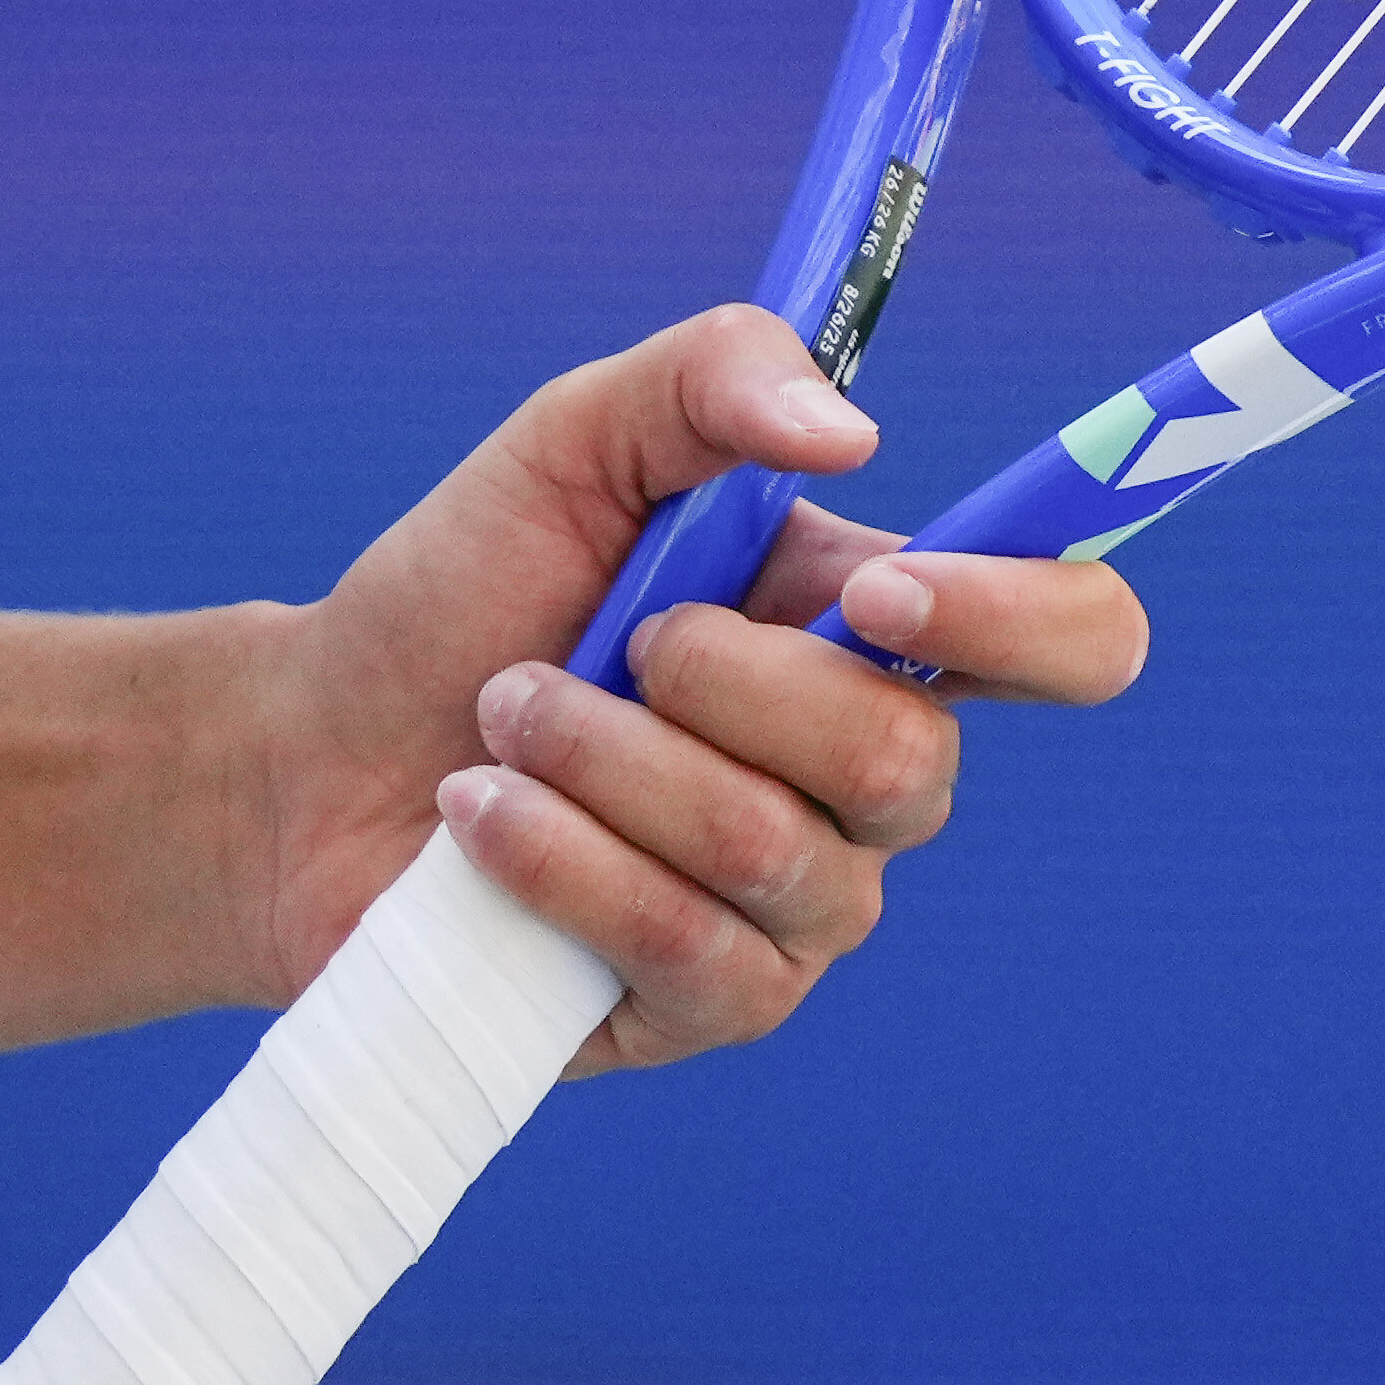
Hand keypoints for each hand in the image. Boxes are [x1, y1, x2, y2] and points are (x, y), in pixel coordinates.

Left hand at [232, 307, 1150, 1073]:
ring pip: (775, 850)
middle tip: (607, 638)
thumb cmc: (466, 592)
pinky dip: (561, 858)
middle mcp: (868, 777)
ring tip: (503, 713)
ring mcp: (800, 908)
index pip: (1071, 639)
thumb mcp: (572, 440)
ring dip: (606, 759)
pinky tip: (482, 818)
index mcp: (875, 629)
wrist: (313, 750)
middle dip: (723, 682)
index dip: (1023, 616)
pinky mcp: (708, 1006)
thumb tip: (849, 429)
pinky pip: (686, 948)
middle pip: (907, 757)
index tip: (875, 588)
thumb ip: (712, 378)